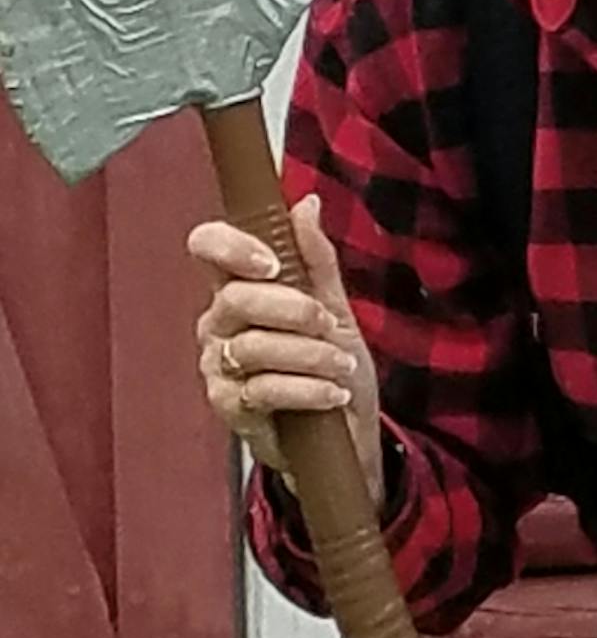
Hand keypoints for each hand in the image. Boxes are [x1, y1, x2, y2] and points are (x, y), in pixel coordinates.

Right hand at [187, 195, 384, 507]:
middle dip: (293, 309)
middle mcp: (218, 325)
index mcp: (238, 289)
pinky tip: (332, 393)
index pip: (208, 249)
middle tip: (328, 324)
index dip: (232, 247)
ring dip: (309, 355)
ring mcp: (218, 366)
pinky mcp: (229, 407)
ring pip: (252, 347)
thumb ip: (316, 259)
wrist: (346, 434)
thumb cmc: (333, 367)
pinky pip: (262, 389)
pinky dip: (306, 389)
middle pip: (235, 299)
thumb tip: (305, 204)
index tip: (272, 263)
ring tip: (342, 365)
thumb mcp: (335, 308)